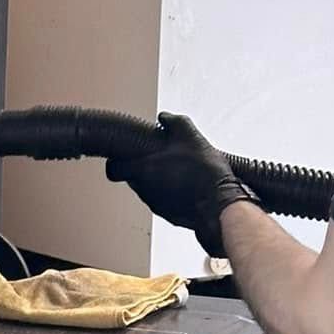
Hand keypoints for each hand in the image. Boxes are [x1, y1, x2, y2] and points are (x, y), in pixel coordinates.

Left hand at [106, 113, 243, 256]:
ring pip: (149, 190)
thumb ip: (173, 122)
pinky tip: (188, 184)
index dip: (116, 161)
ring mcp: (156, 205)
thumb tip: (164, 117)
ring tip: (179, 169)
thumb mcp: (190, 135)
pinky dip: (170, 192)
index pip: (113, 169)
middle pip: (133, 177)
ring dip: (158, 180)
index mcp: (143, 170)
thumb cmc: (203, 171)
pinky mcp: (170, 216)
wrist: (220, 203)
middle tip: (160, 157)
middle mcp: (145, 191)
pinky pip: (164, 201)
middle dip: (142, 167)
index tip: (124, 155)